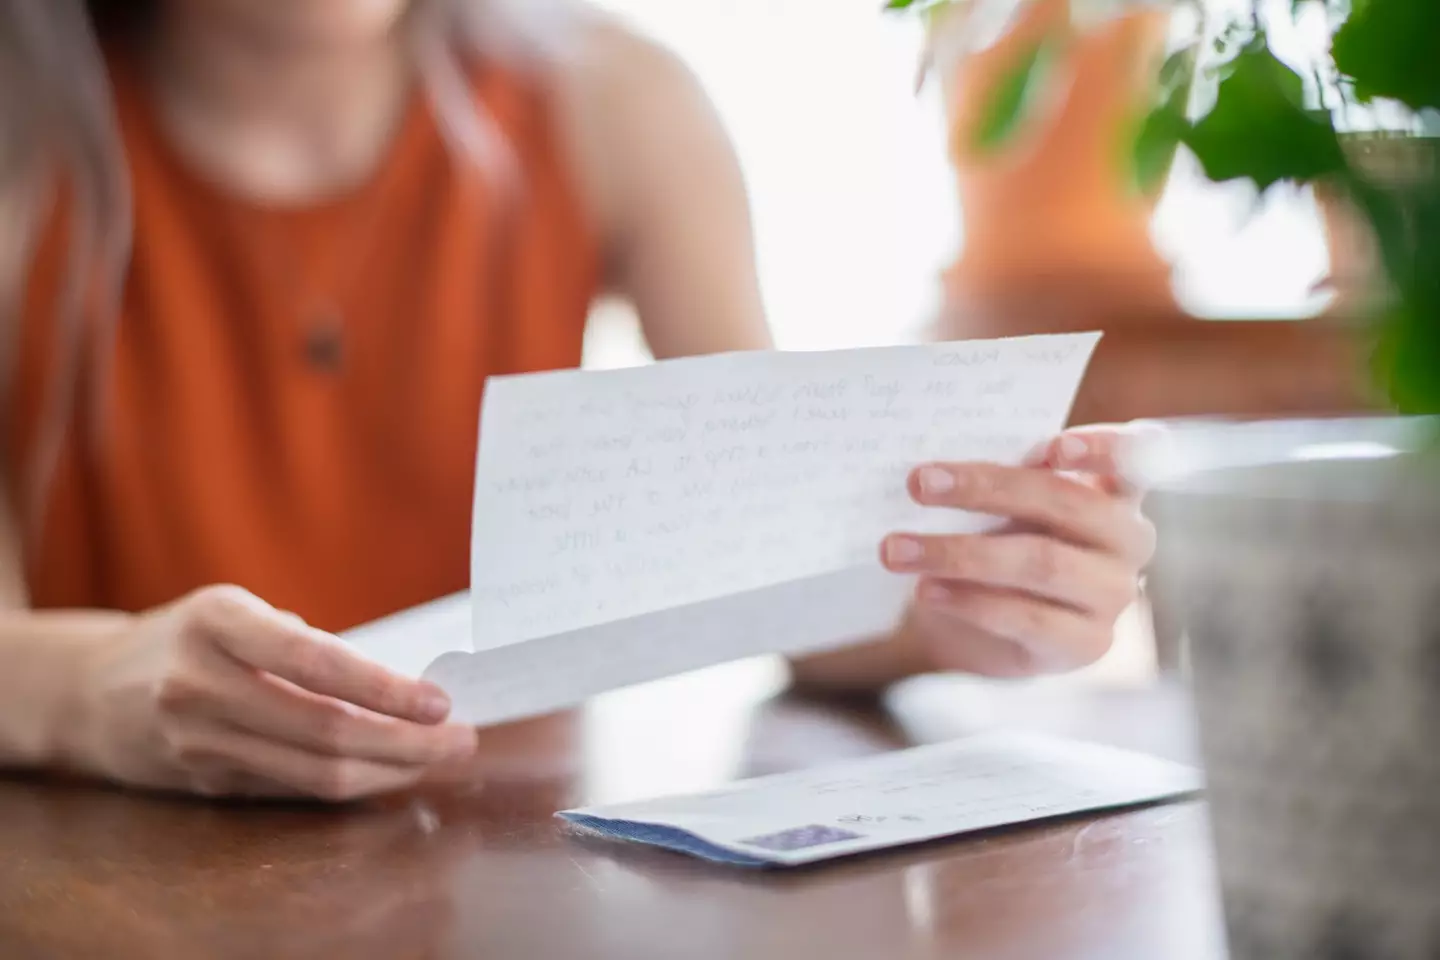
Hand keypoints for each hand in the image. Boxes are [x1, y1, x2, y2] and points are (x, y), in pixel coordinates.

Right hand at [67, 586, 477, 799]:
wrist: (90, 692)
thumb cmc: (189, 639)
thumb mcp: (236, 611)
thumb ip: (305, 644)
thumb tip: (403, 687)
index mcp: (216, 623)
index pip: (316, 662)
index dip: (385, 688)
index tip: (440, 701)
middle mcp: (200, 684)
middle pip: (325, 731)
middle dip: (407, 742)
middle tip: (461, 738)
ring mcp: (198, 742)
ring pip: (314, 773)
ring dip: (389, 771)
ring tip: (438, 757)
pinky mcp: (205, 783)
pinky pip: (294, 789)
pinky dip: (352, 782)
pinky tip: (390, 769)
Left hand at [879, 425, 1157, 677]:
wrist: (980, 623)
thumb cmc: (995, 539)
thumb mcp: (1001, 505)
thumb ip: (998, 479)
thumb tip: (940, 466)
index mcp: (1117, 489)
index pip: (1135, 458)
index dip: (1103, 449)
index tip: (1053, 448)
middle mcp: (1128, 540)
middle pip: (1067, 504)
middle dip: (987, 489)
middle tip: (918, 483)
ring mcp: (1114, 594)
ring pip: (1041, 563)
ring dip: (960, 553)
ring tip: (898, 549)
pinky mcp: (1086, 643)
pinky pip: (1026, 618)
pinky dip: (969, 601)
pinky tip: (926, 590)